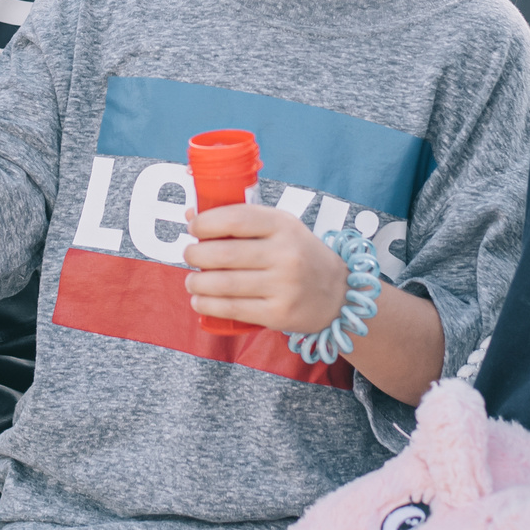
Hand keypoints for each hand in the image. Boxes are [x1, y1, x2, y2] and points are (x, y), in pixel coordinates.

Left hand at [182, 205, 353, 334]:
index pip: (236, 218)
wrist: (339, 294)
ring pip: (224, 284)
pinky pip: (233, 309)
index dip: (206, 222)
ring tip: (192, 280)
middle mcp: (285, 254)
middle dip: (195, 254)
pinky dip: (208, 305)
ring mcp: (283, 286)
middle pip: (224, 254)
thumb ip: (240, 220)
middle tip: (189, 255)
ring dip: (197, 282)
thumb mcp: (279, 228)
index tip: (193, 227)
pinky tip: (200, 300)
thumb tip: (190, 215)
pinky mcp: (279, 314)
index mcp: (283, 225)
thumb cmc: (300, 255)